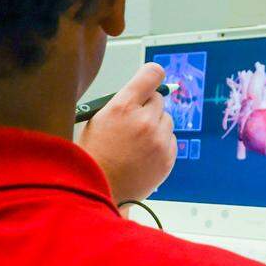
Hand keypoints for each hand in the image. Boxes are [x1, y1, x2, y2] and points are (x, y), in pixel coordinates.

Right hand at [77, 62, 176, 202]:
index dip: (152, 75)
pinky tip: (143, 154)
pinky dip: (160, 144)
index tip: (152, 79)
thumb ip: (122, 103)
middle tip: (134, 122)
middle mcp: (144, 120)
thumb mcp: (98, 120)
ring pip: (167, 120)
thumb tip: (142, 94)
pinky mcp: (167, 158)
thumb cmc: (94, 155)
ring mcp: (158, 140)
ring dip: (155, 126)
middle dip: (148, 108)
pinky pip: (171, 140)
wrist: (97, 190)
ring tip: (136, 143)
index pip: (151, 75)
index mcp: (122, 106)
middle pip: (159, 99)